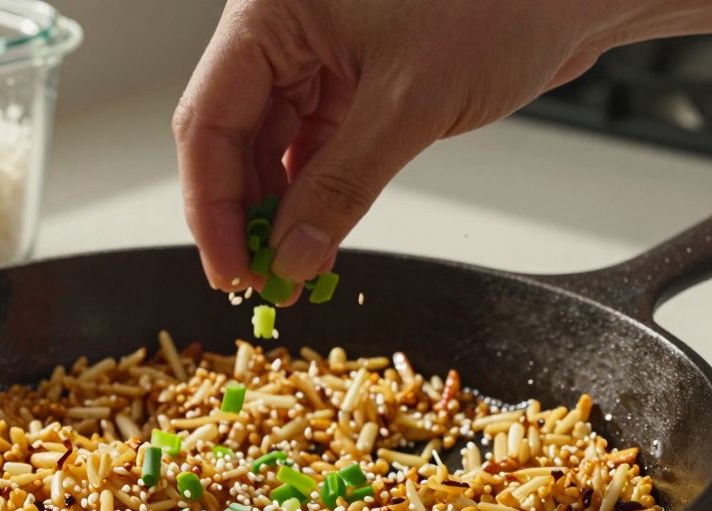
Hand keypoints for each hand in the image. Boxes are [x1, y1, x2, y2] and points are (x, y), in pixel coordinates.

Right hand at [172, 0, 623, 292]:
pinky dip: (314, 195)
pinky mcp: (355, 79)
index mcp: (270, 10)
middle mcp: (284, 29)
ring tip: (290, 269)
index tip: (229, 270)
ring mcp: (318, 54)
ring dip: (279, 211)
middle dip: (244, 214)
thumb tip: (292, 256)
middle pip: (232, 136)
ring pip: (271, 147)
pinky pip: (314, 147)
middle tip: (260, 280)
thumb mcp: (410, 102)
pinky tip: (315, 237)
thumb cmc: (501, 1)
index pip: (210, 119)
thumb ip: (342, 186)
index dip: (212, 205)